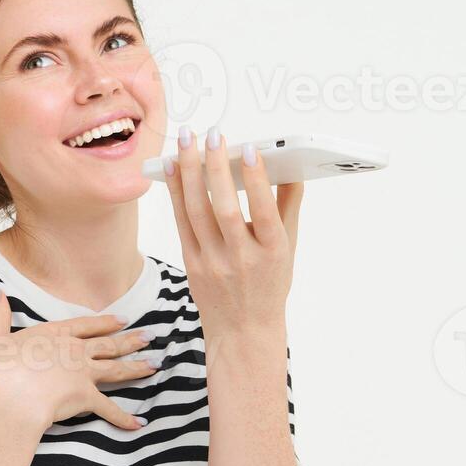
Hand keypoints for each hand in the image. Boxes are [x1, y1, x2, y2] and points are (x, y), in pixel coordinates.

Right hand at [0, 285, 155, 430]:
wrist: (14, 395)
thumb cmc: (2, 368)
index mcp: (56, 335)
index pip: (86, 325)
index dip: (106, 323)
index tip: (123, 320)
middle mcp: (75, 351)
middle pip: (108, 344)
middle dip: (130, 340)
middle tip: (150, 337)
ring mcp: (83, 374)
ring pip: (116, 369)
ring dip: (137, 367)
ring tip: (155, 364)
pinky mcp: (86, 398)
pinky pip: (109, 410)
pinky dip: (124, 419)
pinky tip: (139, 424)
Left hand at [163, 126, 302, 337]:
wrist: (243, 331)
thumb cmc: (269, 284)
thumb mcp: (288, 248)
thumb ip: (288, 207)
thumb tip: (293, 167)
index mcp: (272, 252)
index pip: (263, 212)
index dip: (257, 180)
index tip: (250, 149)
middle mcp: (241, 258)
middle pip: (223, 208)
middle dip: (216, 168)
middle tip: (213, 134)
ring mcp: (212, 262)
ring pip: (196, 212)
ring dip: (189, 172)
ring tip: (188, 140)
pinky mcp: (191, 264)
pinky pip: (180, 222)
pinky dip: (175, 192)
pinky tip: (172, 166)